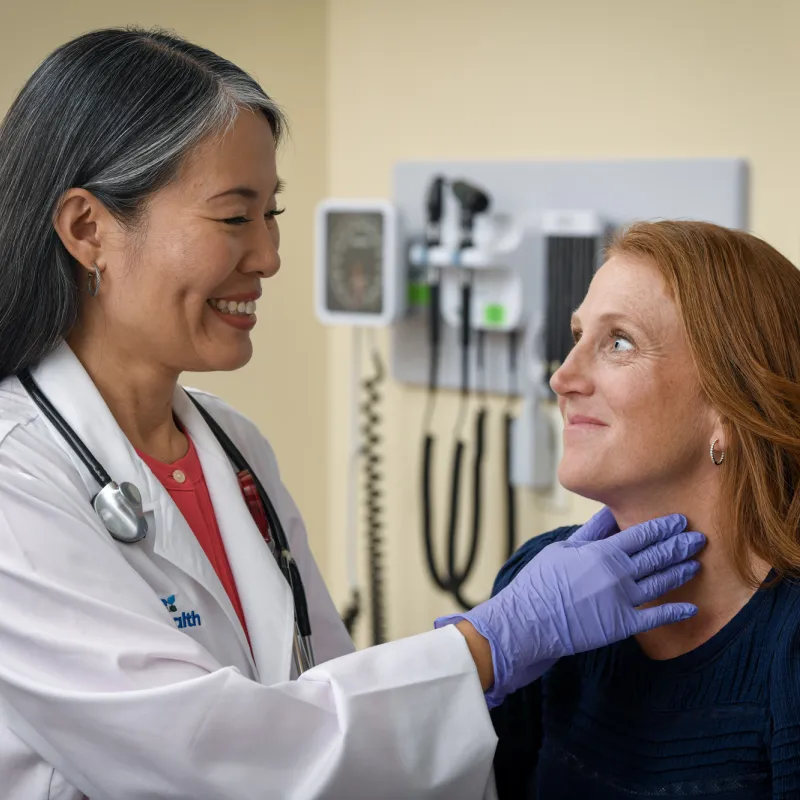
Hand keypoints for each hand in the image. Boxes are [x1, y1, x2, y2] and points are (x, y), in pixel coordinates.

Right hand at [437, 509, 704, 707]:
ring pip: (662, 581)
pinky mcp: (622, 624)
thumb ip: (590, 533)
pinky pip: (656, 617)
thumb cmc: (539, 582)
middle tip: (700, 538)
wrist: (528, 621)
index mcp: (602, 551)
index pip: (642, 534)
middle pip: (658, 555)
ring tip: (696, 563)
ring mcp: (622, 599)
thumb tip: (609, 512)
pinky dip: (676, 612)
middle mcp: (618, 573)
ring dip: (682, 571)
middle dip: (681, 545)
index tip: (680, 520)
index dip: (664, 527)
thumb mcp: (562, 548)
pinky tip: (692, 608)